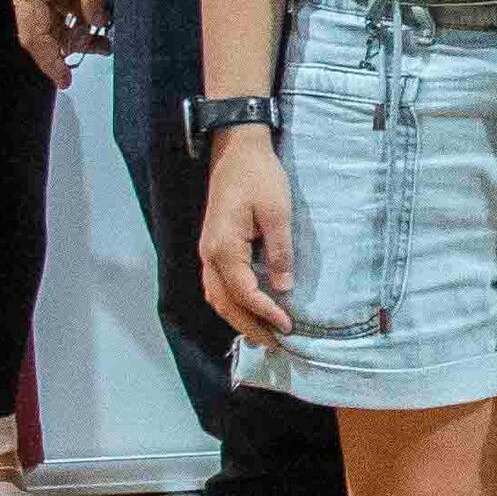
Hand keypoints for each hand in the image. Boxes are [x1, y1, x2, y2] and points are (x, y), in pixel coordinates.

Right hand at [5, 0, 110, 83]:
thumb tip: (96, 21)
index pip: (34, 35)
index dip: (49, 61)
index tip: (65, 81)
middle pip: (41, 28)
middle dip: (68, 44)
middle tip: (103, 51)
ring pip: (49, 15)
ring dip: (73, 26)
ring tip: (105, 35)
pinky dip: (72, 8)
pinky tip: (95, 11)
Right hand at [198, 133, 295, 345]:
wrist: (237, 151)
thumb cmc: (259, 177)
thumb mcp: (278, 212)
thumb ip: (279, 251)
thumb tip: (284, 286)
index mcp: (223, 248)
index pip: (245, 293)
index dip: (266, 313)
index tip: (288, 326)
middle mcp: (209, 255)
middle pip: (226, 303)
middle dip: (250, 326)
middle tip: (276, 344)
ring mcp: (207, 252)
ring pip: (217, 297)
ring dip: (238, 318)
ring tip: (263, 335)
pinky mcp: (213, 247)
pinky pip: (217, 285)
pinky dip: (230, 303)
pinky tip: (247, 309)